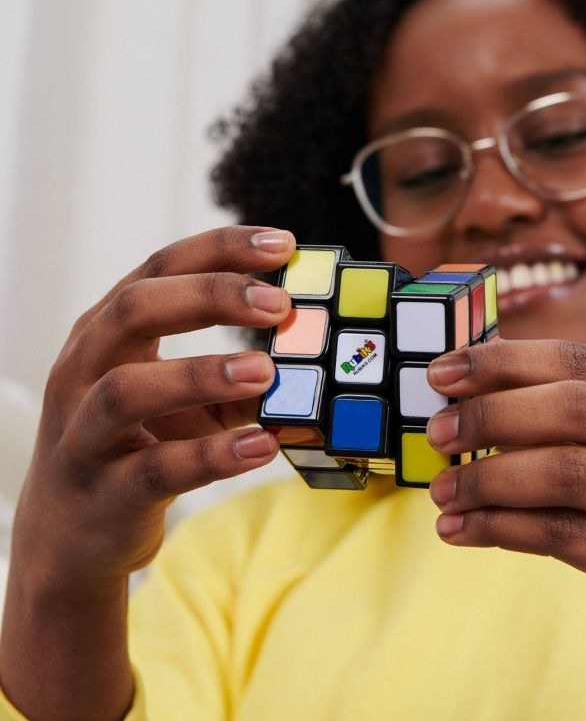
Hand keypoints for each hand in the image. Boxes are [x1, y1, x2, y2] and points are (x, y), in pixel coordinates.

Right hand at [13, 225, 293, 586]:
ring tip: (265, 372)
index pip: (162, 268)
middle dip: (211, 297)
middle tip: (278, 304)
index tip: (281, 245)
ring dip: (202, 373)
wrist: (72, 537)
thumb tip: (317, 360)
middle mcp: (84, 370)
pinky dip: (213, 455)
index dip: (221, 250)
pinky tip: (261, 445)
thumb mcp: (187, 402)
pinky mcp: (103, 492)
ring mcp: (84, 432)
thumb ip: (242, 377)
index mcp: (108, 332)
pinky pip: (157, 469)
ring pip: (127, 389)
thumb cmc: (136, 446)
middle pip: (136, 308)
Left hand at [426, 339, 585, 715]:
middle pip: (570, 408)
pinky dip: (501, 529)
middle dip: (489, 415)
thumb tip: (482, 395)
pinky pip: (563, 536)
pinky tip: (463, 531)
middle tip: (436, 432)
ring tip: (441, 492)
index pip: (577, 361)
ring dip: (486, 479)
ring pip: (563, 473)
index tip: (443, 371)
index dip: (502, 361)